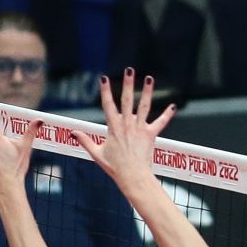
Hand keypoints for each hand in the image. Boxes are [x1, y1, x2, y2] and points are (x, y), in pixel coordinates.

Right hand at [73, 69, 175, 187]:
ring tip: (149, 78)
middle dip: (127, 84)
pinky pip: (160, 123)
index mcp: (113, 128)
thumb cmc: (114, 167)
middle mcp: (127, 125)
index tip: (104, 78)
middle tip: (129, 70)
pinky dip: (167, 115)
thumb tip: (73, 133)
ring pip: (144, 106)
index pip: (108, 105)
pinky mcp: (150, 135)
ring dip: (147, 91)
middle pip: (127, 100)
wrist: (132, 176)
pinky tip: (173, 106)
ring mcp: (139, 129)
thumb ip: (85, 141)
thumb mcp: (96, 154)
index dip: (106, 91)